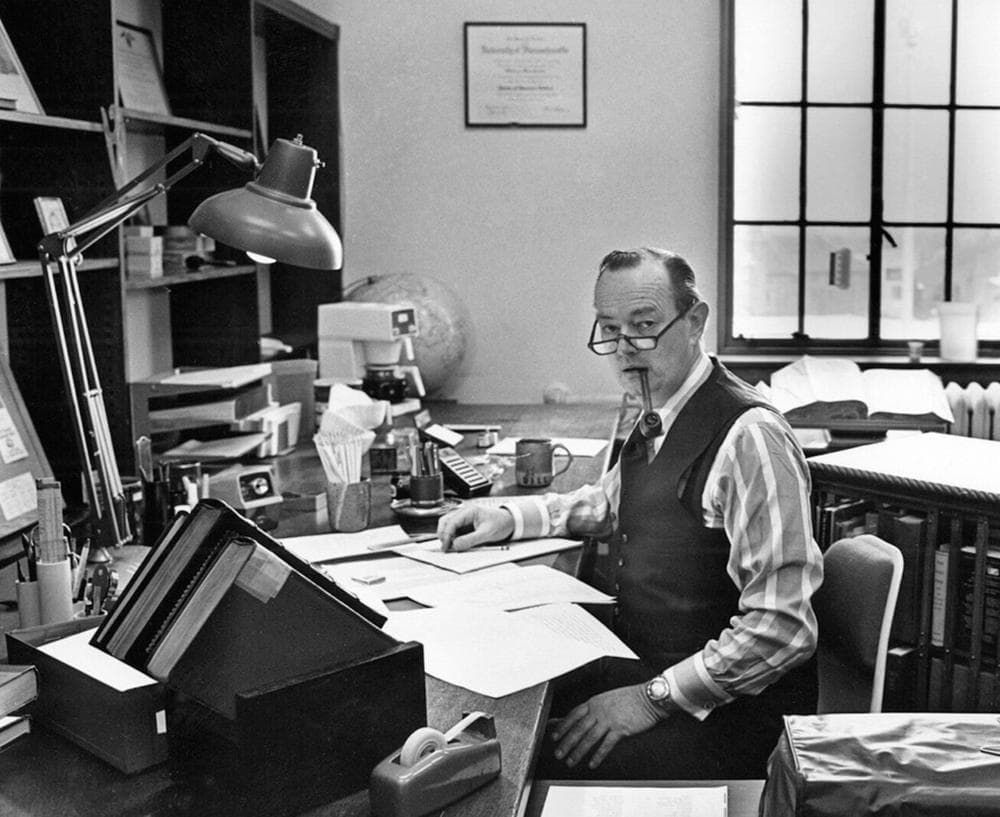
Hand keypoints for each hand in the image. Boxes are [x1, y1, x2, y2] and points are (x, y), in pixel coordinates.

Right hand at [436, 505, 513, 551]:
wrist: (509, 522)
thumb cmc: (500, 523)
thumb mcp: (486, 534)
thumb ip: (470, 540)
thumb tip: (455, 545)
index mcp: (469, 511)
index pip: (451, 522)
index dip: (446, 535)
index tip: (446, 547)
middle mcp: (464, 513)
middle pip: (445, 522)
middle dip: (443, 535)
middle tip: (445, 548)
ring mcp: (463, 518)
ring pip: (448, 526)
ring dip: (447, 536)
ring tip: (451, 547)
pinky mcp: (465, 525)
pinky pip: (454, 530)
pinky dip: (452, 538)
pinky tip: (456, 544)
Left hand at [548, 683, 666, 769]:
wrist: (648, 697)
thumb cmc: (630, 697)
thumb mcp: (607, 697)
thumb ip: (595, 706)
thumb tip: (584, 715)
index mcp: (594, 702)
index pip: (573, 715)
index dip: (562, 726)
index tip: (554, 736)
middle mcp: (599, 710)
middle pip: (578, 728)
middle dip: (566, 742)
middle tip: (558, 754)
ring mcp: (609, 720)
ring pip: (589, 738)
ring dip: (578, 751)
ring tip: (571, 761)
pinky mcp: (620, 729)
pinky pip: (606, 744)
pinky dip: (598, 755)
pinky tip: (592, 763)